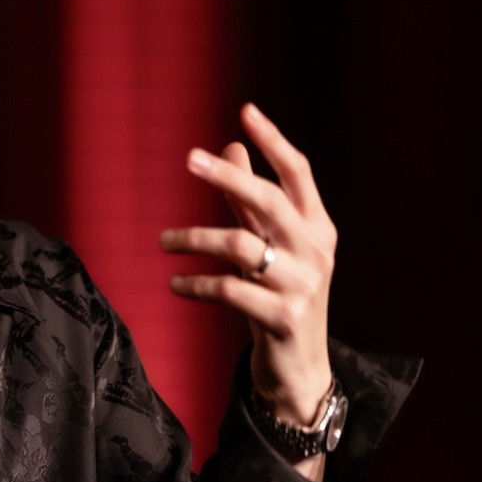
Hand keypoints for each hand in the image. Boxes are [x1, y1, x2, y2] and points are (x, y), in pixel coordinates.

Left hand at [161, 103, 336, 431]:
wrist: (298, 370)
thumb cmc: (280, 297)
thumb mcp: (270, 246)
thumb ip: (250, 201)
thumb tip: (230, 147)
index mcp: (317, 227)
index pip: (299, 174)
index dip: (274, 141)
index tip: (246, 111)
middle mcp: (315, 251)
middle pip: (270, 201)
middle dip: (228, 177)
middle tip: (189, 158)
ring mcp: (302, 286)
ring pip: (241, 246)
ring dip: (195, 238)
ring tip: (163, 241)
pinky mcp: (283, 318)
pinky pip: (230, 289)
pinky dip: (197, 283)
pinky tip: (175, 282)